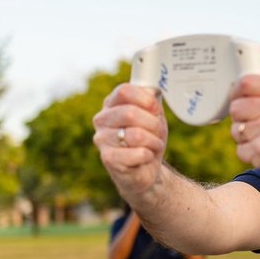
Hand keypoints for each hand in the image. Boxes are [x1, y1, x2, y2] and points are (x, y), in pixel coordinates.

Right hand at [93, 83, 168, 199]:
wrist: (146, 168)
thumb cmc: (148, 139)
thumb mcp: (153, 115)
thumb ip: (151, 100)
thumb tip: (152, 90)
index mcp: (111, 104)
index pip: (124, 91)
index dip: (146, 100)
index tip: (155, 110)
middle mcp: (102, 119)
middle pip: (131, 113)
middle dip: (153, 124)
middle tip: (158, 132)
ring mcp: (102, 139)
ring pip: (137, 135)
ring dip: (154, 141)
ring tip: (153, 146)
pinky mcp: (108, 158)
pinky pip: (139, 153)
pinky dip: (149, 155)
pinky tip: (146, 157)